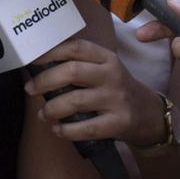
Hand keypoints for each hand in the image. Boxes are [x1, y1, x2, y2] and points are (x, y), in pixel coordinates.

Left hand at [25, 37, 166, 146]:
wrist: (149, 114)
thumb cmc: (116, 89)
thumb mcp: (104, 69)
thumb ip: (79, 65)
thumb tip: (39, 66)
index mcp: (106, 58)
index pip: (76, 47)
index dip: (50, 52)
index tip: (31, 60)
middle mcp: (112, 75)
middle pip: (72, 71)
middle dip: (45, 80)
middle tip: (30, 89)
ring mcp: (117, 99)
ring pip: (76, 100)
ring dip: (52, 108)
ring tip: (43, 114)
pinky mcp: (119, 123)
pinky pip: (87, 127)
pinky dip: (67, 130)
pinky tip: (57, 130)